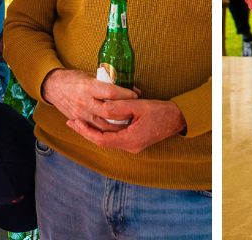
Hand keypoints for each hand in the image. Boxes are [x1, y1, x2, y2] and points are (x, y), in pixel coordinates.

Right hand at [43, 69, 138, 131]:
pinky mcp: (78, 121)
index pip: (111, 93)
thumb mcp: (92, 75)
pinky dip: (106, 130)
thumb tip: (132, 88)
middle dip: (124, 113)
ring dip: (117, 126)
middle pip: (108, 112)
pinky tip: (115, 129)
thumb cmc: (75, 78)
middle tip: (134, 112)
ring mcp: (81, 113)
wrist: (54, 87)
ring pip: (103, 125)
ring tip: (129, 123)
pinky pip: (95, 129)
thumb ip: (110, 83)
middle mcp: (84, 101)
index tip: (135, 95)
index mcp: (88, 86)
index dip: (125, 95)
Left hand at [66, 98, 184, 153]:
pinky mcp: (136, 141)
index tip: (74, 122)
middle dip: (86, 132)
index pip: (101, 139)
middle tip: (72, 122)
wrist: (179, 119)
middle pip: (102, 141)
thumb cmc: (162, 111)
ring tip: (81, 121)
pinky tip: (99, 122)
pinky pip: (115, 137)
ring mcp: (133, 145)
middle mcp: (130, 146)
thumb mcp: (139, 105)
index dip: (85, 132)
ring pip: (108, 140)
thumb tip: (102, 107)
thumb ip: (120, 107)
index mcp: (130, 140)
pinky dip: (105, 130)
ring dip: (94, 131)